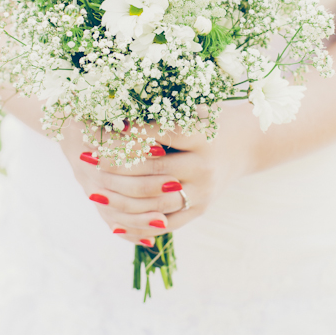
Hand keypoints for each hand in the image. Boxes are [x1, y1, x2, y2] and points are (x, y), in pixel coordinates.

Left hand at [59, 101, 261, 244]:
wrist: (246, 146)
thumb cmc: (210, 120)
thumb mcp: (192, 110)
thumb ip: (160, 114)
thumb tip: (114, 115)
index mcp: (203, 136)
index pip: (161, 136)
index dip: (129, 135)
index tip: (101, 131)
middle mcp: (205, 167)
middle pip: (154, 172)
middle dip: (118, 169)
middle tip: (89, 162)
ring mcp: (203, 193)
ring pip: (156, 202)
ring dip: (121, 200)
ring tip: (95, 194)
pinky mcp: (200, 211)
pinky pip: (166, 224)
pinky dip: (139, 224)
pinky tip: (114, 221)